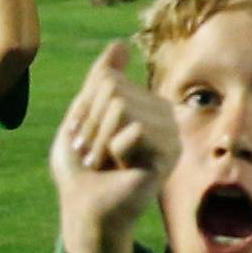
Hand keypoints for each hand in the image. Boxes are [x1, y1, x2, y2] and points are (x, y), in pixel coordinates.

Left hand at [50, 41, 178, 252]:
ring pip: (121, 107)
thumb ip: (100, 80)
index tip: (86, 137)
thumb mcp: (82, 114)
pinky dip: (115, 150)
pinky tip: (123, 169)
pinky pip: (134, 130)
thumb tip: (119, 43)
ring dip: (99, 140)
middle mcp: (163, 113)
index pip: (107, 79)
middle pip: (113, 91)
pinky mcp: (169, 154)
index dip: (85, 109)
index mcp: (145, 101)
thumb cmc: (82, 166)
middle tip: (95, 155)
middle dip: (91, 125)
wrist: (85, 209)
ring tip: (106, 163)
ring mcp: (170, 133)